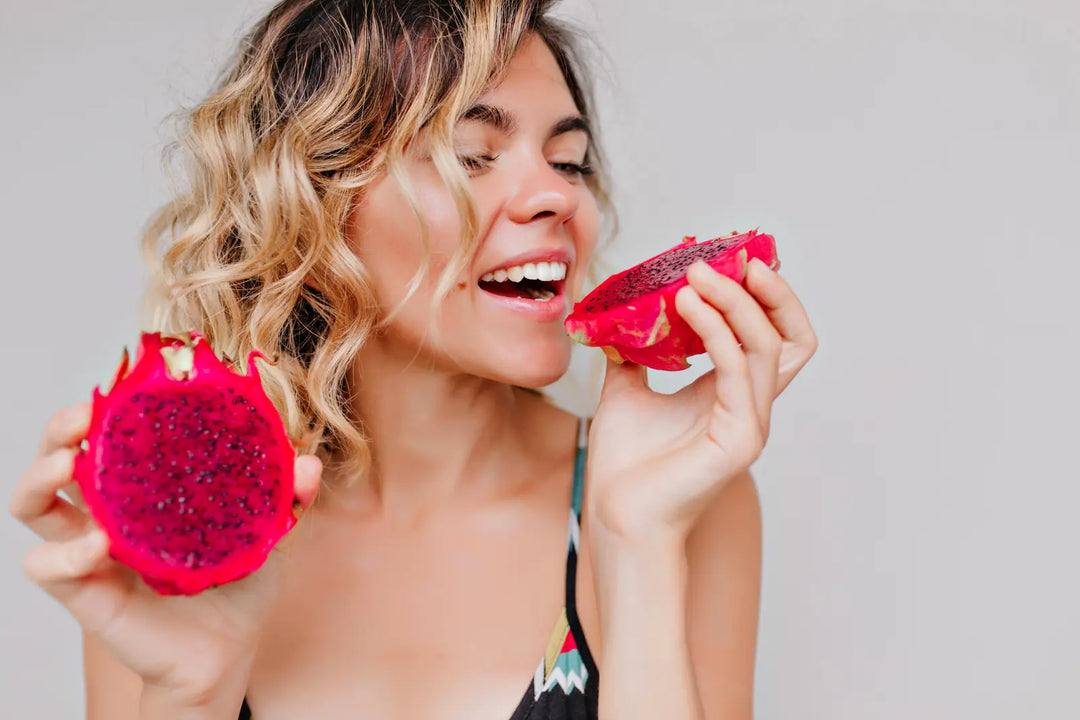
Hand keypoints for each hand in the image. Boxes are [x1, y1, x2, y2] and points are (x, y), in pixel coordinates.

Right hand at [9, 402, 321, 704]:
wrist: (229, 649)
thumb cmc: (239, 581)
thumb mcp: (268, 528)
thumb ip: (288, 494)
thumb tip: (307, 463)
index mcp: (144, 486)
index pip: (112, 433)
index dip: (109, 405)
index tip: (124, 383)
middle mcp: (107, 510)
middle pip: (58, 455)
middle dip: (60, 427)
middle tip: (84, 415)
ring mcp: (88, 549)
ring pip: (32, 504)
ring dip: (37, 478)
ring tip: (67, 464)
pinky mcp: (83, 590)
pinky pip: (47, 566)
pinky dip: (65, 552)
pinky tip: (99, 545)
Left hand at [586, 257, 816, 543]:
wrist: (616, 517)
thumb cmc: (625, 465)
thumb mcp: (626, 392)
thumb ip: (634, 354)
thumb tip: (619, 316)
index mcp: (731, 394)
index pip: (772, 335)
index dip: (763, 295)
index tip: (731, 258)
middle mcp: (751, 405)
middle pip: (791, 336)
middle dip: (771, 291)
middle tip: (736, 255)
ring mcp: (752, 422)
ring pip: (767, 346)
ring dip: (734, 301)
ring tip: (695, 274)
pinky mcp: (741, 439)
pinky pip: (738, 370)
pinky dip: (717, 331)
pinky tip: (686, 305)